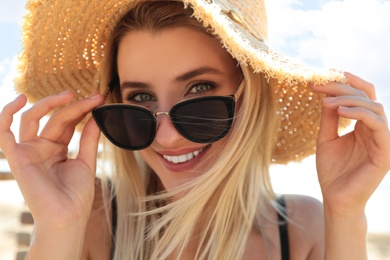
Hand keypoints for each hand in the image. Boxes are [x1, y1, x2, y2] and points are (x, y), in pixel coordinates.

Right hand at [0, 91, 103, 227]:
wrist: (68, 217)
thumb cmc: (76, 195)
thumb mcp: (86, 161)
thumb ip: (89, 138)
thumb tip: (98, 115)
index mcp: (56, 148)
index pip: (67, 122)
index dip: (82, 109)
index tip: (100, 99)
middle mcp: (41, 147)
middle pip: (53, 118)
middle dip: (73, 105)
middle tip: (93, 97)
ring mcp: (28, 151)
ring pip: (32, 118)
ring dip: (48, 103)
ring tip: (69, 95)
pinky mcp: (17, 158)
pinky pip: (4, 134)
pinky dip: (6, 115)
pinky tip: (20, 100)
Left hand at [312, 72, 389, 215]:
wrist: (336, 199)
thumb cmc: (332, 171)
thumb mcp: (325, 139)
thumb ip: (328, 118)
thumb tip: (327, 94)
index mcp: (363, 126)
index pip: (360, 96)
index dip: (344, 82)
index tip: (321, 76)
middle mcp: (375, 129)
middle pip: (367, 96)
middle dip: (344, 86)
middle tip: (321, 82)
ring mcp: (382, 140)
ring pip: (374, 107)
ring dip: (349, 99)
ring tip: (327, 100)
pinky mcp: (385, 151)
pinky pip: (378, 125)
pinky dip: (359, 114)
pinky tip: (339, 111)